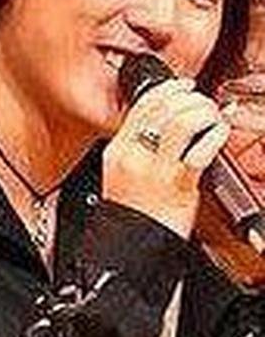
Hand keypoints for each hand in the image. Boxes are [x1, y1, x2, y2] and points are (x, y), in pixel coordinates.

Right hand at [103, 78, 230, 237]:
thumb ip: (140, 146)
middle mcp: (133, 155)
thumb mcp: (125, 173)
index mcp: (117, 150)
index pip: (142, 105)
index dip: (168, 89)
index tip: (184, 85)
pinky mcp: (176, 185)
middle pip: (162, 108)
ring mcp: (154, 170)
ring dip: (202, 111)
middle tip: (203, 102)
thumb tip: (169, 122)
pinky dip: (214, 134)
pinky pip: (199, 150)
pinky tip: (219, 133)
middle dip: (190, 97)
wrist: (131, 251)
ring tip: (212, 117)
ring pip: (180, 121)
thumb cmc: (134, 214)